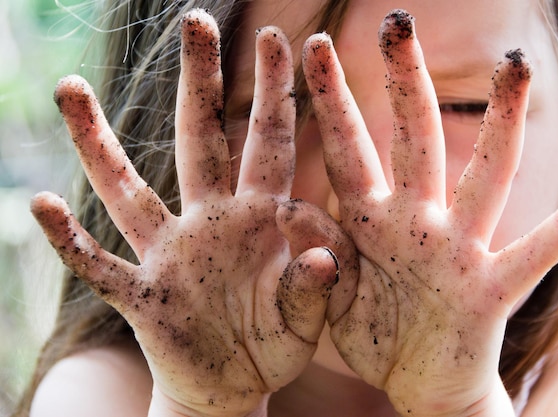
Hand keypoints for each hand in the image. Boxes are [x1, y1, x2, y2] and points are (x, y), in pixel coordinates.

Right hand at [31, 10, 346, 416]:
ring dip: (99, 145)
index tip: (280, 38)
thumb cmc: (276, 343)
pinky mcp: (143, 295)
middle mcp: (209, 221)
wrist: (235, 386)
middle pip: (199, 140)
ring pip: (130, 191)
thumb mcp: (306, 318)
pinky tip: (40, 205)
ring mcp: (170, 254)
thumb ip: (314, 288)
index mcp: (259, 217)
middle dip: (199, 82)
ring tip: (70, 88)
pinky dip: (72, 240)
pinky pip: (99, 265)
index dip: (275, 94)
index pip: (269, 143)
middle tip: (194, 21)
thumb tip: (322, 257)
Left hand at [303, 9, 557, 415]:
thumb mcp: (329, 295)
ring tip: (515, 69)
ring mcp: (458, 251)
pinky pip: (532, 256)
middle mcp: (417, 221)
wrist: (416, 386)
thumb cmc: (371, 337)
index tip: (313, 48)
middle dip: (404, 81)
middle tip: (397, 21)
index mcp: (371, 221)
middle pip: (413, 138)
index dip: (331, 99)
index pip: (349, 148)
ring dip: (501, 124)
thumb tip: (285, 207)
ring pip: (484, 176)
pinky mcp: (491, 291)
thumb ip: (314, 252)